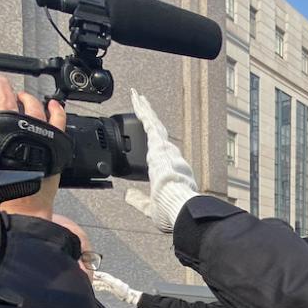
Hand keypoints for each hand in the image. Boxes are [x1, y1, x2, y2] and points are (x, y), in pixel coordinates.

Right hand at [0, 74, 65, 219]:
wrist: (17, 211)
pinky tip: (52, 105)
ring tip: (20, 94)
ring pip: (32, 105)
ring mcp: (37, 133)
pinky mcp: (54, 143)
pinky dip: (56, 110)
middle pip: (8, 96)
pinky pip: (58, 120)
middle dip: (0, 86)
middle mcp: (15, 127)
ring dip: (25, 96)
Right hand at [93, 271, 142, 304]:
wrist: (129, 296)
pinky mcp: (112, 289)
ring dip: (96, 282)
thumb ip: (108, 280)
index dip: (98, 273)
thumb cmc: (124, 291)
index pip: (103, 275)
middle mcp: (111, 281)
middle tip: (89, 276)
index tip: (92, 272)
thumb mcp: (116, 284)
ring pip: (102, 282)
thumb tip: (102, 276)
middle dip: (95, 277)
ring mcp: (111, 285)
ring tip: (90, 282)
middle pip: (102, 278)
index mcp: (112, 279)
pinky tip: (97, 288)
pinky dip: (100, 287)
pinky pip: (104, 287)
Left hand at [128, 89, 197, 232]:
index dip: (153, 141)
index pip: (158, 151)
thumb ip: (138, 200)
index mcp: (167, 171)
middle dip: (149, 118)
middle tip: (143, 105)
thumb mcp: (150, 206)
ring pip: (152, 124)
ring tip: (138, 98)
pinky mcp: (158, 144)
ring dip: (145, 110)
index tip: (149, 133)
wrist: (180, 206)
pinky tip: (137, 99)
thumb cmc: (171, 209)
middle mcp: (168, 156)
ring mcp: (164, 149)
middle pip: (156, 132)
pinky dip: (143, 110)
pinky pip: (149, 122)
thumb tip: (127, 195)